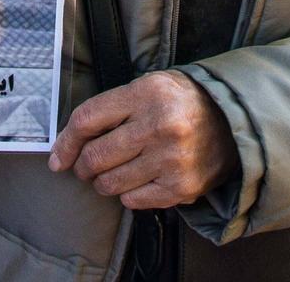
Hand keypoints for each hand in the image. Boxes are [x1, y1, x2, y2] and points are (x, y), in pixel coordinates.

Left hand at [48, 70, 238, 210]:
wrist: (232, 121)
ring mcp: (171, 159)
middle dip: (83, 166)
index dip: (65, 142)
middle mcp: (159, 126)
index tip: (58, 158)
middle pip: (95, 156)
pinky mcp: (180, 187)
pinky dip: (127, 195)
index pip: (87, 120)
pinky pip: (133, 201)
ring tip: (113, 173)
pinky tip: (137, 181)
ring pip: (110, 183)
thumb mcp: (148, 87)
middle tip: (86, 167)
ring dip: (103, 182)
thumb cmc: (180, 103)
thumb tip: (68, 145)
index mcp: (146, 94)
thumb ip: (110, 109)